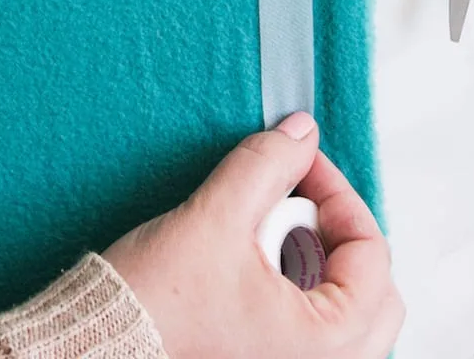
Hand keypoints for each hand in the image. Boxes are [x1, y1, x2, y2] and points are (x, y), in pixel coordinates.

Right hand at [103, 113, 403, 358]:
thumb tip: (301, 135)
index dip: (337, 194)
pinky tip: (256, 269)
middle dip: (336, 234)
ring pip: (348, 315)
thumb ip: (267, 166)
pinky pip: (315, 335)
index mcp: (325, 345)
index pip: (372, 255)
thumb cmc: (153, 307)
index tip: (301, 166)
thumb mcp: (216, 216)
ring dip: (319, 265)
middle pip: (374, 293)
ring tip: (266, 237)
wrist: (99, 343)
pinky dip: (301, 295)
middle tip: (293, 202)